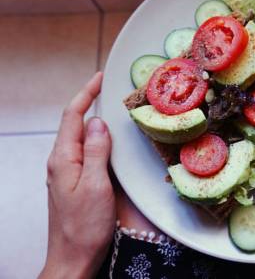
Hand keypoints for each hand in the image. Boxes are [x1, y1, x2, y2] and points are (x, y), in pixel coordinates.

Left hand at [40, 72, 115, 278]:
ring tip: (111, 109)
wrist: (72, 257)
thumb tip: (98, 123)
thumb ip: (96, 152)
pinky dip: (96, 138)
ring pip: (79, 136)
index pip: (73, 116)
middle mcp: (61, 161)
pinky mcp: (74, 181)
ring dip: (93, 120)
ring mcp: (66, 172)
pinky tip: (107, 140)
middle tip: (109, 89)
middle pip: (74, 123)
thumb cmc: (84, 227)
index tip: (100, 78)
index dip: (86, 93)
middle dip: (89, 101)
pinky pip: (84, 151)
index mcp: (63, 159)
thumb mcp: (95, 186)